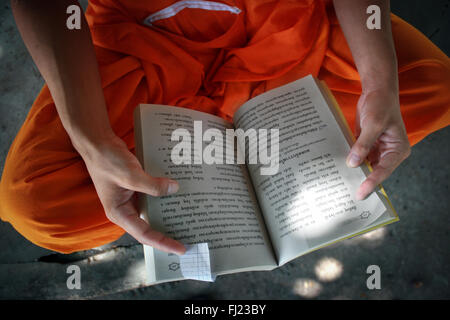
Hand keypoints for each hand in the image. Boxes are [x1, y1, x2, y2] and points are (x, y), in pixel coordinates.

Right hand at [78, 134, 185, 254]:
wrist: (97, 142)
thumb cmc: (106, 160)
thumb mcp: (130, 174)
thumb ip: (152, 185)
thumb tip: (174, 189)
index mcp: (119, 213)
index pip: (144, 235)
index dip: (163, 243)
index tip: (181, 248)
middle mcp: (125, 209)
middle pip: (149, 228)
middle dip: (168, 233)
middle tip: (188, 237)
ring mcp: (130, 199)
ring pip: (152, 212)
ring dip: (168, 215)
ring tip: (187, 219)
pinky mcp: (135, 188)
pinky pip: (152, 197)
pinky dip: (164, 197)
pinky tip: (178, 195)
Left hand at [346, 88, 410, 199]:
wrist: (376, 92)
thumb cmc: (380, 105)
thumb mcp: (373, 123)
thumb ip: (363, 144)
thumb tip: (353, 163)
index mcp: (398, 150)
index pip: (384, 170)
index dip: (371, 183)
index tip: (360, 193)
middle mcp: (389, 153)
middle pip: (374, 172)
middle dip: (362, 181)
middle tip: (348, 195)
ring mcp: (377, 150)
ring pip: (365, 167)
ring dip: (354, 173)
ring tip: (341, 186)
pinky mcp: (367, 146)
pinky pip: (358, 158)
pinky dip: (349, 163)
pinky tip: (338, 170)